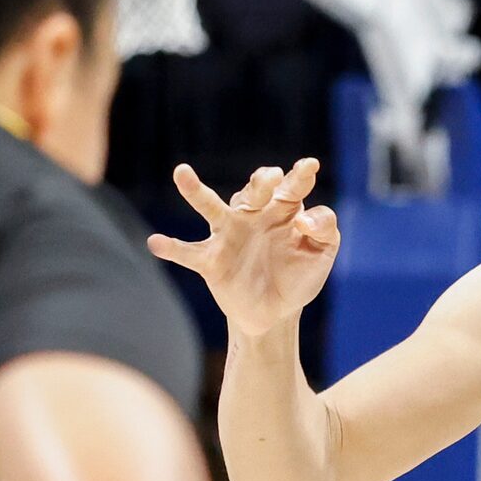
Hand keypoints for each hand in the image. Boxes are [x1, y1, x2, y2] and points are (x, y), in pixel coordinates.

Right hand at [147, 158, 338, 338]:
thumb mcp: (322, 252)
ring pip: (210, 207)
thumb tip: (302, 220)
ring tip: (181, 172)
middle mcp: (253, 215)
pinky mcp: (211, 260)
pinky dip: (172, 248)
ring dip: (195, 191)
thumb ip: (324, 230)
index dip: (300, 176)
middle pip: (255, 190)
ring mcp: (228, 235)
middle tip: (271, 178)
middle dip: (262, 181)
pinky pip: (188, 252)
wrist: (276, 313)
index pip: (292, 186)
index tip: (309, 166)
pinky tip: (155, 242)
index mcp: (283, 209)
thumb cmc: (299, 275)